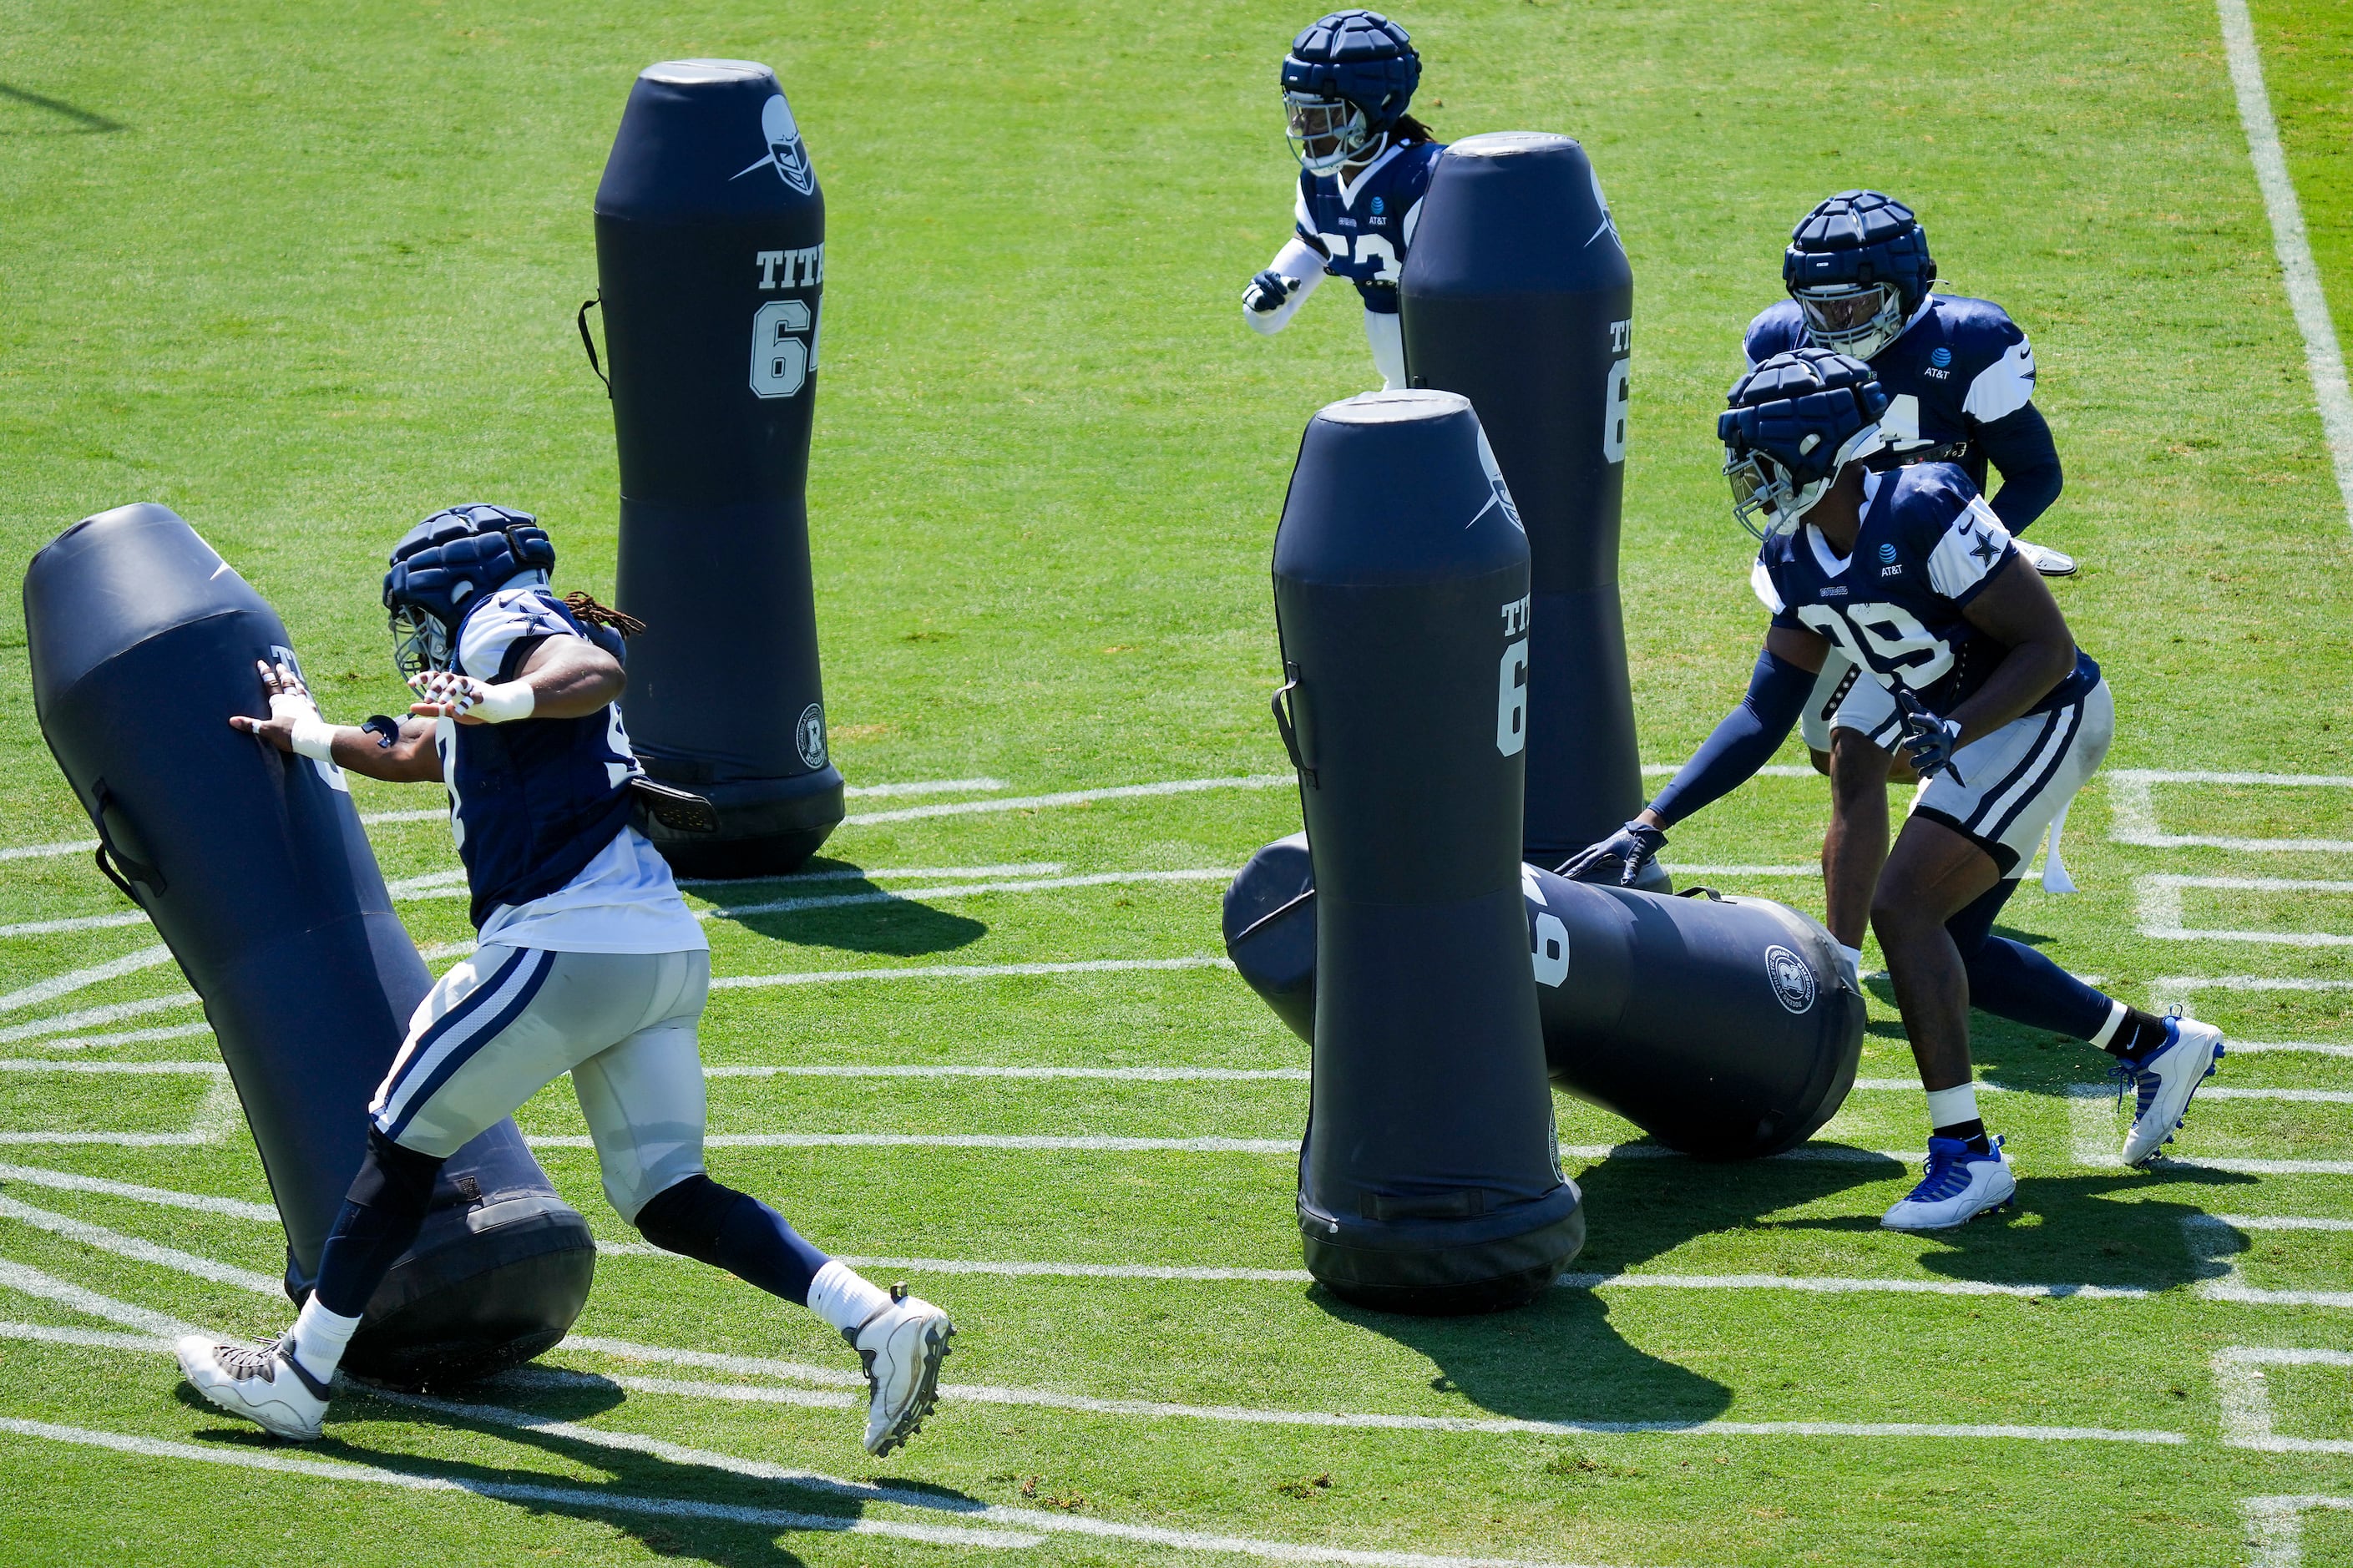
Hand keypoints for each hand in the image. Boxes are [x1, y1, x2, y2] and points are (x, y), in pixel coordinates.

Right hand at [228, 660, 319, 753]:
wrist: (312, 739)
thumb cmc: (288, 734)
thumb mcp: (266, 730)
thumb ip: (250, 725)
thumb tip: (232, 721)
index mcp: (279, 702)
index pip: (270, 684)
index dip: (265, 673)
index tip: (262, 662)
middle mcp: (292, 700)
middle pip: (287, 683)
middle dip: (282, 673)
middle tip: (280, 665)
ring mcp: (304, 705)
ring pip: (299, 689)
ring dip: (295, 681)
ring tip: (293, 676)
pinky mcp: (312, 712)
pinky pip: (308, 700)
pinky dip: (306, 696)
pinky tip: (307, 697)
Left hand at [408, 669, 534, 723]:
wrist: (499, 708)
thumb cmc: (473, 708)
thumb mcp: (449, 709)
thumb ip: (431, 708)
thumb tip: (411, 706)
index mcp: (452, 684)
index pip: (435, 676)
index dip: (423, 677)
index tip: (410, 684)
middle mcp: (461, 682)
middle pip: (446, 677)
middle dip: (435, 687)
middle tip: (427, 699)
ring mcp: (472, 687)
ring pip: (458, 683)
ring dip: (449, 692)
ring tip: (442, 703)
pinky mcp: (483, 696)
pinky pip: (473, 697)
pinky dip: (465, 704)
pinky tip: (457, 713)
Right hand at [1242, 269, 1298, 313]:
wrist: (1270, 308)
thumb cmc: (1280, 296)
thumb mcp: (1288, 291)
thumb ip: (1293, 285)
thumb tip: (1297, 282)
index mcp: (1266, 274)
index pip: (1272, 276)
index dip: (1280, 284)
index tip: (1286, 293)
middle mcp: (1257, 279)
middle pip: (1266, 284)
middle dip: (1276, 294)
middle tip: (1283, 302)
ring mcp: (1251, 288)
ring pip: (1259, 293)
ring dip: (1269, 300)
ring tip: (1276, 307)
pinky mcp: (1246, 298)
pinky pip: (1252, 300)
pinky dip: (1262, 305)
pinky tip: (1269, 308)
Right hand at [1557, 819, 1668, 886]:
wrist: (1648, 825)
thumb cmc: (1644, 840)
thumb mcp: (1639, 856)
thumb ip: (1632, 869)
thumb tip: (1627, 883)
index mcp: (1606, 848)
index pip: (1587, 862)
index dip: (1576, 871)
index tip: (1564, 878)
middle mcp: (1602, 846)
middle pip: (1580, 857)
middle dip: (1568, 866)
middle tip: (1555, 873)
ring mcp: (1605, 846)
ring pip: (1584, 855)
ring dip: (1573, 862)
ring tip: (1564, 870)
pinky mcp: (1609, 847)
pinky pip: (1591, 855)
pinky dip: (1583, 860)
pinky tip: (1583, 864)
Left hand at [1895, 690, 1964, 784]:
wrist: (1947, 738)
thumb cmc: (1929, 726)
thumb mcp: (1922, 715)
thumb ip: (1911, 705)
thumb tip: (1902, 692)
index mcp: (1934, 725)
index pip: (1927, 721)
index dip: (1920, 719)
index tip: (1910, 717)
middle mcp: (1939, 738)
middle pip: (1930, 739)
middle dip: (1919, 742)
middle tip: (1905, 745)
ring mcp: (1941, 750)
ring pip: (1934, 755)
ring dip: (1923, 759)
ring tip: (1912, 762)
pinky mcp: (1941, 761)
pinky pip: (1937, 767)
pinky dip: (1930, 770)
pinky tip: (1920, 773)